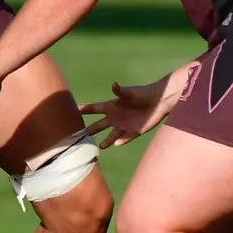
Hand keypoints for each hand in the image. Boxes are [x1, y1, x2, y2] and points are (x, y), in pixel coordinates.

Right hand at [79, 62, 196, 148]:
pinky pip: (126, 138)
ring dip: (106, 141)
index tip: (74, 111)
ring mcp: (124, 125)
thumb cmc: (143, 93)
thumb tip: (114, 85)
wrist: (159, 101)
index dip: (85, 110)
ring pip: (111, 135)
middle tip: (80, 136)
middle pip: (100, 124)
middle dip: (90, 129)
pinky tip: (116, 144)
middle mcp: (116, 116)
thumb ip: (121, 91)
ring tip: (99, 147)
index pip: (95, 108)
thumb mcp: (130, 92)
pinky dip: (121, 141)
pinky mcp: (134, 131)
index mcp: (112, 106)